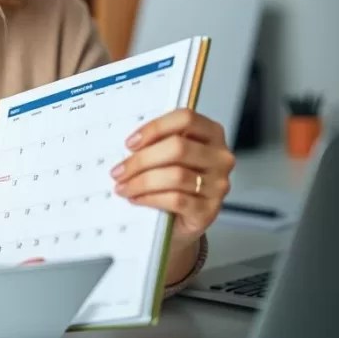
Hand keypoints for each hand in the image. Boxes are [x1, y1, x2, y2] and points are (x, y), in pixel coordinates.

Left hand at [111, 108, 234, 251]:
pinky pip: (176, 200)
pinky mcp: (210, 210)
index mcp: (211, 133)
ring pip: (176, 175)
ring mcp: (218, 185)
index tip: (130, 143)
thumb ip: (157, 143)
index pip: (186, 118)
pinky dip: (150, 198)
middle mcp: (220, 157)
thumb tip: (129, 144)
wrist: (184, 219)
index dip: (155, 128)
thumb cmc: (174, 181)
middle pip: (178, 148)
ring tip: (122, 187)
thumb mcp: (168, 155)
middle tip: (118, 171)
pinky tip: (136, 199)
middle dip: (141, 160)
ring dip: (141, 182)